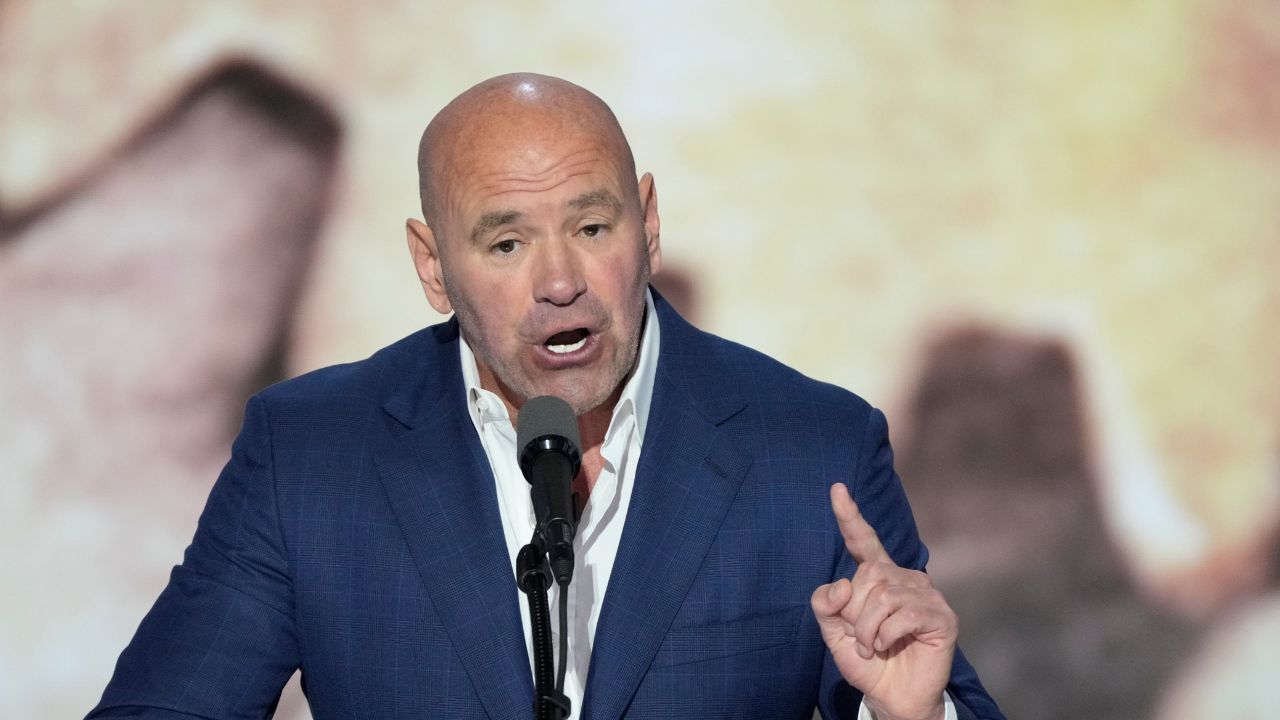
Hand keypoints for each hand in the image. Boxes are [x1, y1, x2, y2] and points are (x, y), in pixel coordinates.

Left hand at [811, 483, 956, 719]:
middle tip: (860, 639)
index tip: (836, 489)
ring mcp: (926, 595)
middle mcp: (904, 578)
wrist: (892, 696)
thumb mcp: (833, 632)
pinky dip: (887, 635)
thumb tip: (841, 584)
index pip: (863, 541)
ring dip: (868, 629)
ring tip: (872, 647)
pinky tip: (889, 646)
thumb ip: (826, 604)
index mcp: (878, 577)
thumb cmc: (868, 661)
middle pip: (867, 577)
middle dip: (854, 613)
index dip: (850, 516)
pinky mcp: (941, 616)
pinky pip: (904, 614)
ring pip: (883, 596)